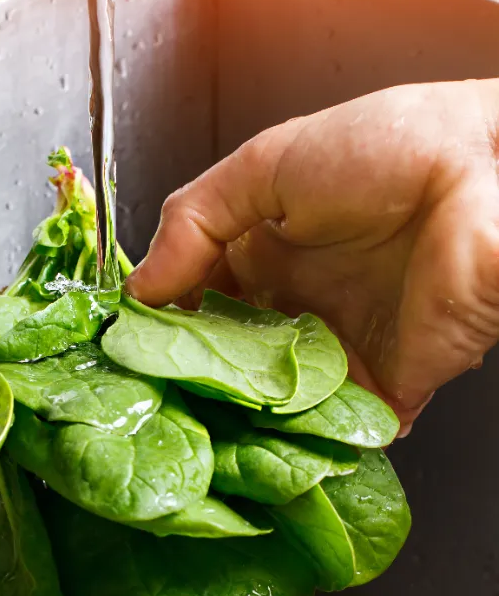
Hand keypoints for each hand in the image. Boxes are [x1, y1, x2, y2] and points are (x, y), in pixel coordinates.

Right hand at [127, 80, 498, 429]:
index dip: (165, 328)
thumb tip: (140, 288)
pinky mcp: (385, 387)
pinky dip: (304, 444)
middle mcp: (298, 307)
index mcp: (267, 253)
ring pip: (274, 407)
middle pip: (231, 364)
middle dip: (196, 385)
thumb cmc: (389, 148)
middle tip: (158, 400)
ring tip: (200, 431)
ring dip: (240, 421)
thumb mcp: (265, 164)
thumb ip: (193, 224)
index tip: (131, 349)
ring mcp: (340, 352)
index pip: (199, 305)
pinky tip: (262, 448)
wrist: (489, 173)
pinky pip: (336, 430)